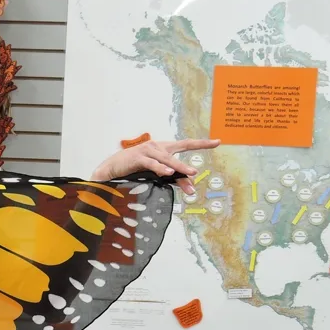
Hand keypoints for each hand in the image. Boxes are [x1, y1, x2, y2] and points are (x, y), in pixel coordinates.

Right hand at [90, 138, 220, 194]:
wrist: (111, 168)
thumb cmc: (133, 170)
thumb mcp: (155, 174)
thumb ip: (172, 178)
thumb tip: (189, 187)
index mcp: (163, 148)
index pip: (185, 144)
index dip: (201, 143)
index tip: (218, 142)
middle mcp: (157, 146)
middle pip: (176, 155)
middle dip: (186, 165)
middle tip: (196, 173)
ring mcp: (147, 150)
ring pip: (166, 160)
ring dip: (178, 167)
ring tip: (190, 173)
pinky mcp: (138, 157)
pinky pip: (152, 163)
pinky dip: (160, 168)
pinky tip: (167, 173)